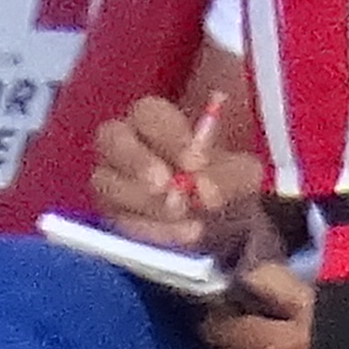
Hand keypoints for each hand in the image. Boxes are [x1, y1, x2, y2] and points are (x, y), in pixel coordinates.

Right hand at [92, 93, 268, 261]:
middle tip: (169, 186)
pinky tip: (182, 236)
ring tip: (186, 217)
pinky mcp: (111, 215)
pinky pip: (119, 221)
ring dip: (147, 203)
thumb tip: (202, 188)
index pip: (148, 113)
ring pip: (107, 183)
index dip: (168, 136)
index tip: (195, 162)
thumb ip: (226, 176)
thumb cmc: (224, 182)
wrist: (220, 222)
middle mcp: (122, 142)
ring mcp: (110, 178)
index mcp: (154, 119)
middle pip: (111, 138)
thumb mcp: (241, 174)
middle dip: (139, 162)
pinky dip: (152, 231)